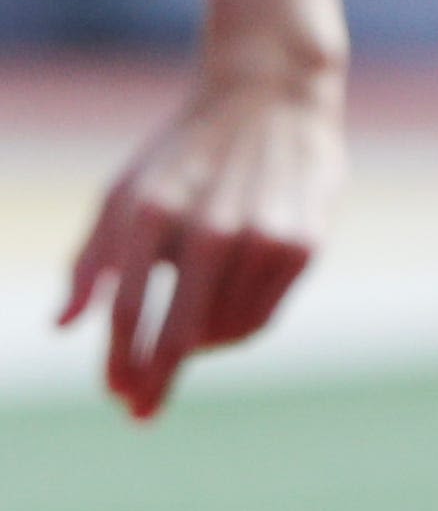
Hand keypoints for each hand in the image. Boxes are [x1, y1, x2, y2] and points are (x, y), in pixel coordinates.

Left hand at [58, 56, 341, 419]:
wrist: (270, 97)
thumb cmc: (184, 154)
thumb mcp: (124, 194)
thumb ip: (89, 261)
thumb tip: (62, 327)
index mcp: (152, 210)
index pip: (130, 308)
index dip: (120, 360)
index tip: (116, 397)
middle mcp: (210, 226)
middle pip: (178, 332)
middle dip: (156, 379)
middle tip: (140, 413)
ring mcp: (262, 237)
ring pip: (225, 331)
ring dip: (198, 346)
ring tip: (186, 337)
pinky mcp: (302, 245)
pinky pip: (261, 316)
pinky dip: (235, 330)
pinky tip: (220, 320)